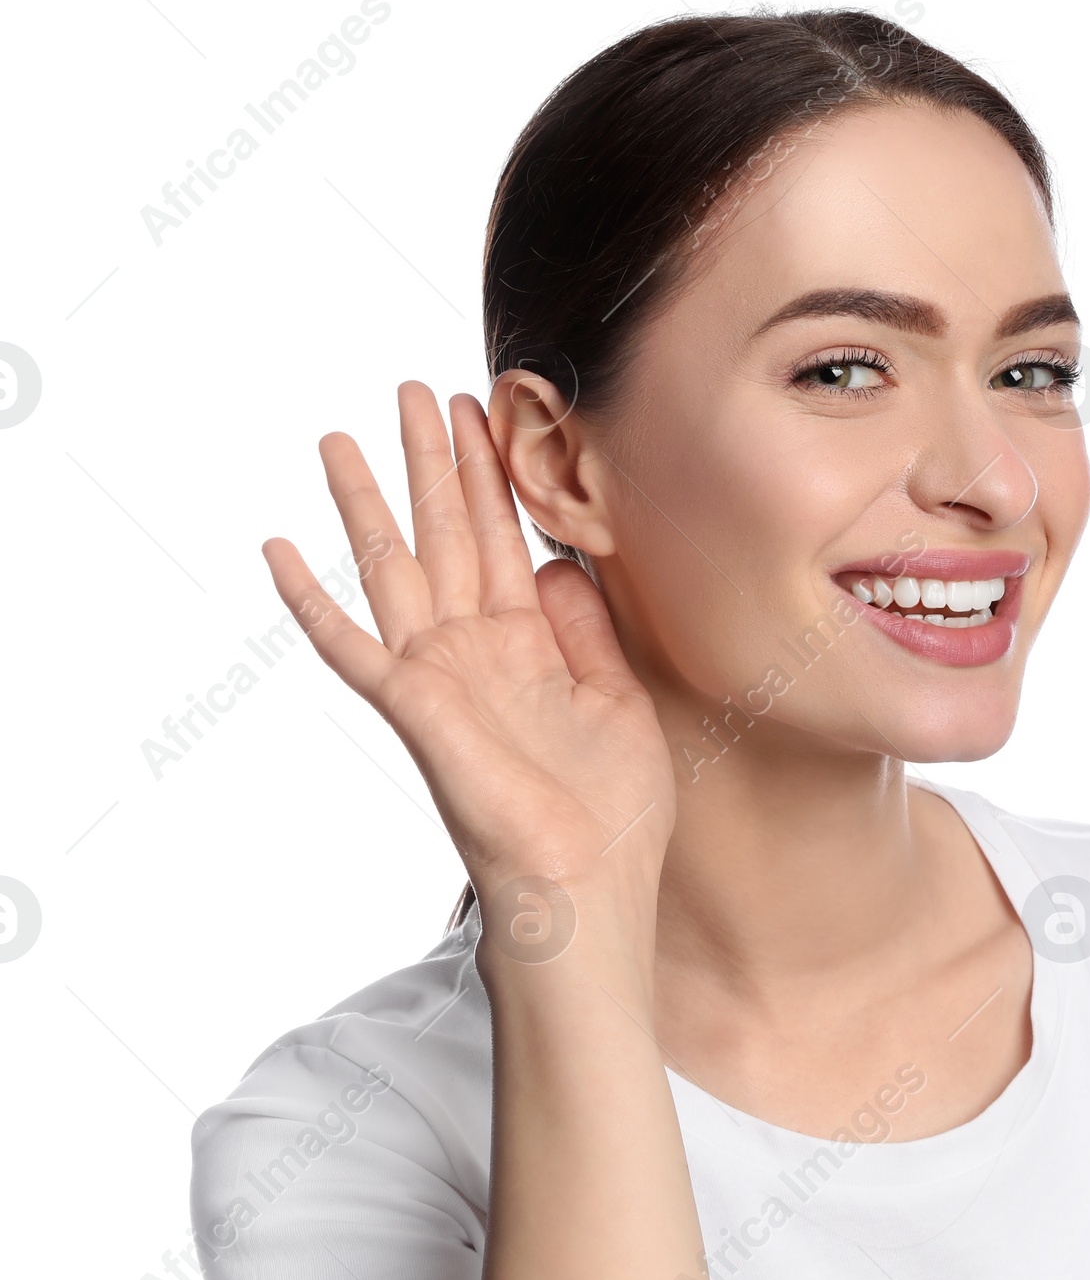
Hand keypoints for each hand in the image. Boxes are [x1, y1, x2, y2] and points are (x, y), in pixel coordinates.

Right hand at [262, 381, 673, 986]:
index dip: (490, 479)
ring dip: (368, 503)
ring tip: (339, 437)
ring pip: (394, 568)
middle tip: (413, 390)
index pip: (501, 542)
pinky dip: (313, 600)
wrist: (589, 890)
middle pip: (446, 536)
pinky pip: (350, 645)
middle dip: (432, 463)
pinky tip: (280, 549)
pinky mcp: (413, 707)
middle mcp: (476, 651)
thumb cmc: (613, 814)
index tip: (480, 414)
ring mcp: (439, 676)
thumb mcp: (618, 700)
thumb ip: (586, 630)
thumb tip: (559, 565)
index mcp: (529, 647)